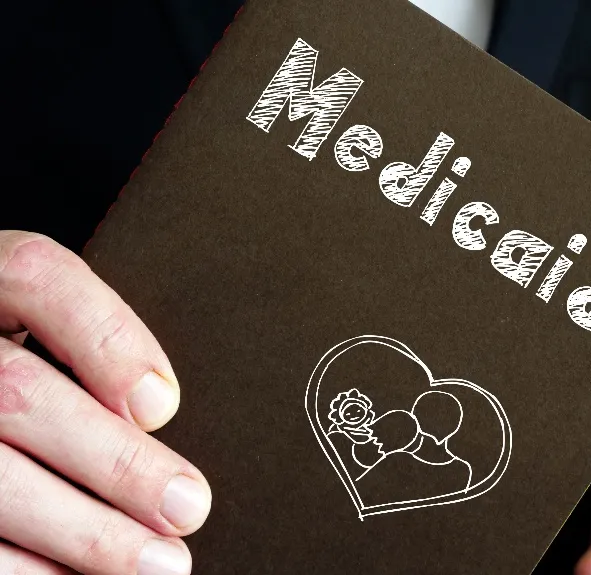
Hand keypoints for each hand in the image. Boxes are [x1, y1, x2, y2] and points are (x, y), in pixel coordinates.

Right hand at [0, 231, 210, 574]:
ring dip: (84, 533)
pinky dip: (24, 568)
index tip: (164, 404)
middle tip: (188, 508)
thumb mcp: (43, 328)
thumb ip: (90, 347)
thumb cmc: (16, 362)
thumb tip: (155, 414)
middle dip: (116, 462)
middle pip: (20, 395)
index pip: (33, 277)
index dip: (105, 340)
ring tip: (159, 562)